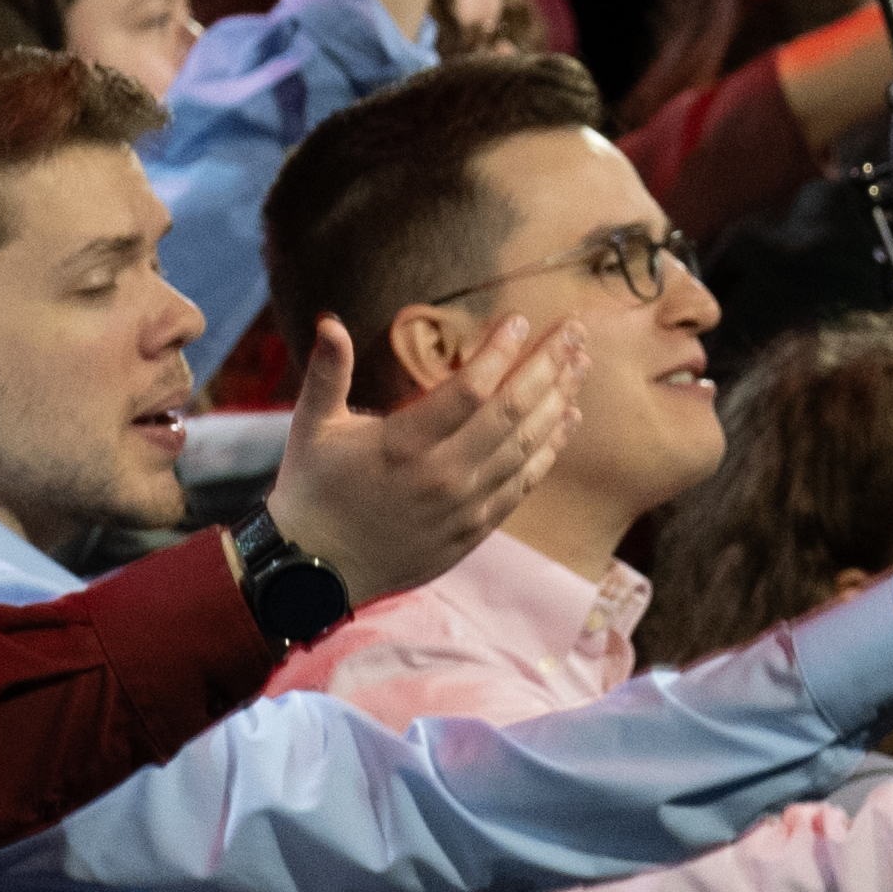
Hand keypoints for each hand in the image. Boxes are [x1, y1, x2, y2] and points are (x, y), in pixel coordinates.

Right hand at [264, 311, 582, 603]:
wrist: (315, 573)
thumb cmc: (312, 491)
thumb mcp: (312, 428)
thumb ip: (326, 373)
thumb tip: (330, 322)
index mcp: (402, 444)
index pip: (468, 389)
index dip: (500, 351)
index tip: (520, 318)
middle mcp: (440, 475)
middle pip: (511, 411)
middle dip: (548, 365)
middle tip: (575, 331)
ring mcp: (463, 506)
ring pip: (525, 447)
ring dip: (558, 402)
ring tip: (580, 366)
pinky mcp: (473, 530)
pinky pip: (522, 485)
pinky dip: (549, 451)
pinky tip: (568, 421)